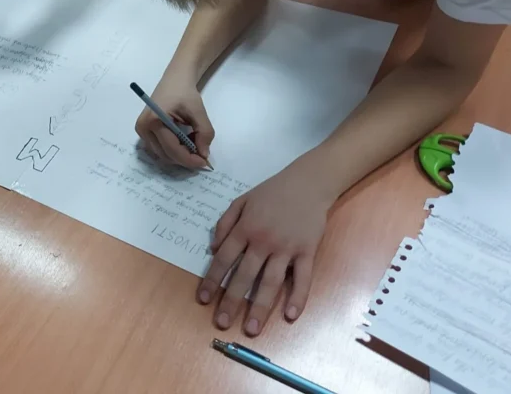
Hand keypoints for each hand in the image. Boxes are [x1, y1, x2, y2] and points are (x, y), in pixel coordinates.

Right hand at [134, 70, 213, 169]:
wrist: (175, 80)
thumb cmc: (185, 92)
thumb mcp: (198, 111)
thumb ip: (204, 133)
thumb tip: (204, 155)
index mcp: (153, 121)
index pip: (171, 149)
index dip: (189, 159)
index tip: (205, 162)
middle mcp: (143, 128)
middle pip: (165, 155)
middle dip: (185, 158)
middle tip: (202, 153)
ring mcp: (141, 131)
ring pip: (162, 154)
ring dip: (179, 154)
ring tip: (193, 142)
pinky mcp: (143, 132)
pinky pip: (159, 148)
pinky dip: (173, 149)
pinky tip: (183, 140)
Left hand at [199, 165, 330, 335]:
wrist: (308, 182)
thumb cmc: (272, 192)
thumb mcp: (241, 200)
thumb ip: (224, 223)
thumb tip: (213, 249)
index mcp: (245, 228)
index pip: (224, 258)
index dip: (212, 280)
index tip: (203, 299)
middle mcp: (263, 240)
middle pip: (244, 275)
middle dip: (231, 301)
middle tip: (222, 323)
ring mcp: (287, 247)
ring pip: (271, 281)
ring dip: (260, 307)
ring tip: (252, 328)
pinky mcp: (307, 251)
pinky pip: (303, 278)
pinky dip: (298, 297)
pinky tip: (290, 316)